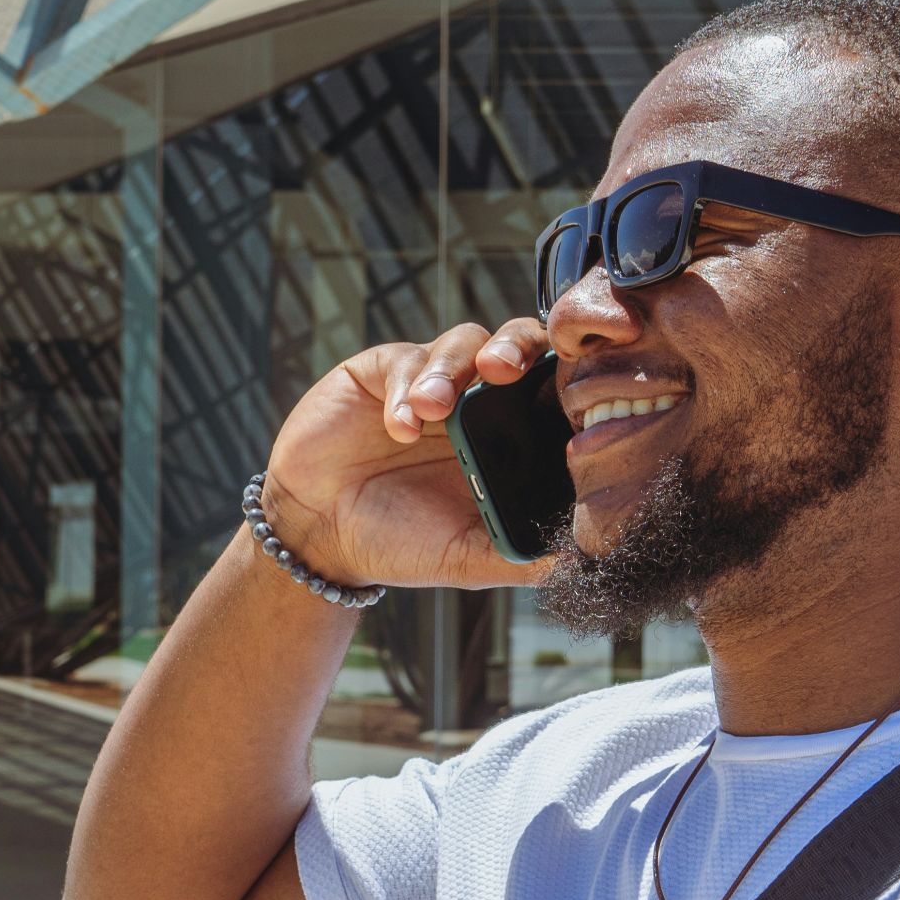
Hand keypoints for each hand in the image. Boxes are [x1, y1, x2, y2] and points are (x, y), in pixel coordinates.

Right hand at [262, 319, 556, 589]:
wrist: (321, 535)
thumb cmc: (401, 541)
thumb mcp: (467, 556)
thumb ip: (518, 554)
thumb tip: (578, 557)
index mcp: (510, 436)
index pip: (552, 387)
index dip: (564, 380)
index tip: (565, 398)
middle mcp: (477, 399)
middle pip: (517, 342)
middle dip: (516, 347)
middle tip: (503, 370)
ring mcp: (431, 379)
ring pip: (462, 342)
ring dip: (451, 372)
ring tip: (433, 409)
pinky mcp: (380, 371)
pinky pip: (404, 361)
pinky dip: (404, 390)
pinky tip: (399, 427)